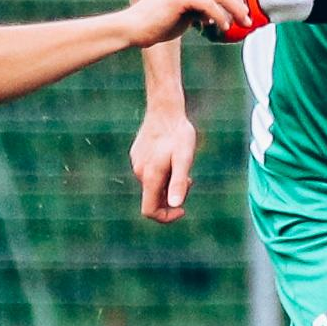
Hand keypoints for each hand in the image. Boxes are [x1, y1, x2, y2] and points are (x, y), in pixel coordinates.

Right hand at [122, 0, 249, 48]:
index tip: (243, 14)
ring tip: (241, 24)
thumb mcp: (184, 15)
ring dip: (234, 9)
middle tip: (248, 20)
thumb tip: (218, 15)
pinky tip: (223, 27)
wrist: (133, 28)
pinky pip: (208, 4)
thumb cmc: (156, 25)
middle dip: (238, 3)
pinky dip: (220, 15)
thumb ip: (199, 11)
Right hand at [130, 107, 197, 223]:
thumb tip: (175, 205)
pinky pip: (150, 171)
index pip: (149, 211)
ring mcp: (137, 163)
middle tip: (189, 178)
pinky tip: (172, 154)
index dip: (165, 216)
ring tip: (182, 163)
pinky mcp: (137, 154)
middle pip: (153, 198)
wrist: (165, 109)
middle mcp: (139, 172)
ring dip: (168, 182)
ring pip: (153, 184)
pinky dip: (162, 171)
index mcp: (150, 177)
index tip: (182, 209)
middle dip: (171, 195)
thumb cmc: (178, 134)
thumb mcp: (184, 159)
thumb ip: (178, 183)